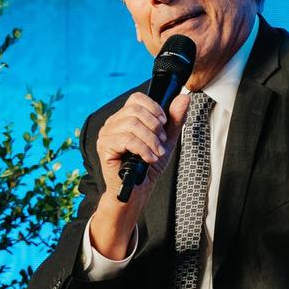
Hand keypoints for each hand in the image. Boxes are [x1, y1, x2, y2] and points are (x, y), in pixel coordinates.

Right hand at [89, 92, 189, 256]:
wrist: (137, 190)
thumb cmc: (148, 166)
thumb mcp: (165, 140)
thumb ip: (174, 119)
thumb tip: (184, 98)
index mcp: (125, 118)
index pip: (136, 98)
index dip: (154, 108)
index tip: (164, 124)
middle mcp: (113, 123)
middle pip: (135, 109)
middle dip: (154, 126)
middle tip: (161, 143)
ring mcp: (106, 134)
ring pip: (132, 124)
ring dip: (150, 140)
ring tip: (156, 153)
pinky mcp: (104, 147)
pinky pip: (127, 139)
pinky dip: (143, 149)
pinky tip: (148, 158)